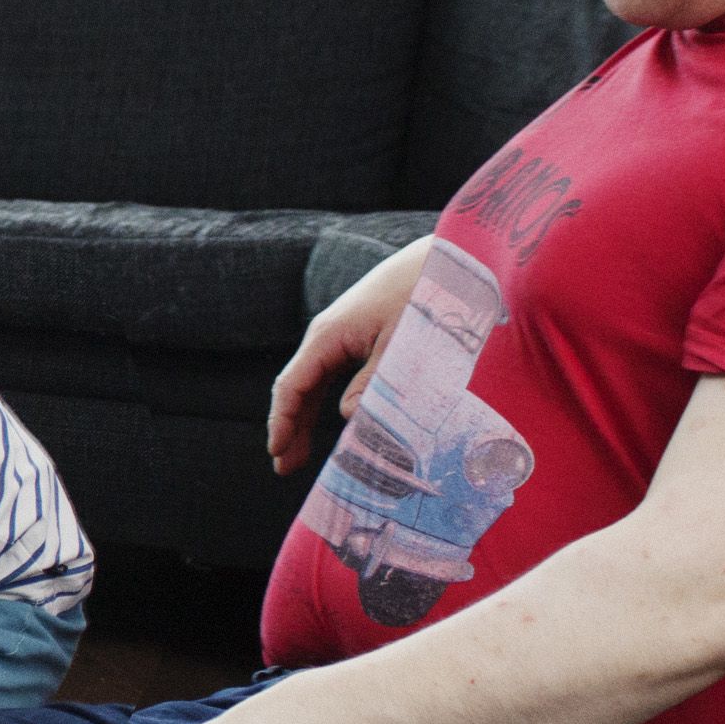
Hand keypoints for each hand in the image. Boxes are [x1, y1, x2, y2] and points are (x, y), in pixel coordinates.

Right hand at [267, 235, 435, 475]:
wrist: (446, 257)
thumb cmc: (425, 295)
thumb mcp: (402, 345)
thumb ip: (374, 384)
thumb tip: (349, 419)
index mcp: (329, 335)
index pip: (292, 385)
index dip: (282, 422)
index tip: (277, 453)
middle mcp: (328, 335)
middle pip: (298, 388)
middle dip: (289, 427)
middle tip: (284, 466)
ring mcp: (342, 334)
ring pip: (315, 383)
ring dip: (306, 418)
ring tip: (300, 453)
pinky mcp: (360, 335)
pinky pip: (334, 374)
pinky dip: (327, 401)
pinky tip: (334, 422)